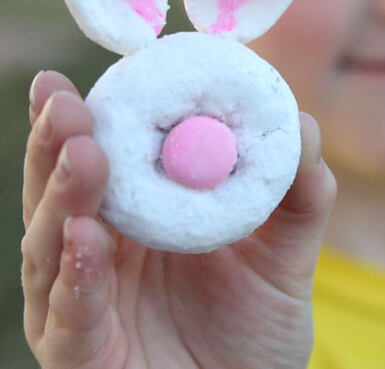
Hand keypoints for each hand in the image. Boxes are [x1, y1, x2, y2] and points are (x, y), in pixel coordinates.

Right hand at [22, 71, 335, 368]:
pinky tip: (84, 239)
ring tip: (83, 154)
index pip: (106, 155)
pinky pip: (72, 316)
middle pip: (63, 188)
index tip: (93, 73)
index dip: (92, 115)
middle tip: (69, 103)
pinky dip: (77, 276)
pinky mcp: (84, 355)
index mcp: (138, 216)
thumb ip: (297, 193)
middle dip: (61, 141)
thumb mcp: (285, 253)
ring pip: (53, 243)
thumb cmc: (255, 327)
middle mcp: (99, 251)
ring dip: (62, 195)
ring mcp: (83, 302)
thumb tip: (302, 123)